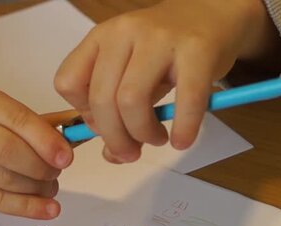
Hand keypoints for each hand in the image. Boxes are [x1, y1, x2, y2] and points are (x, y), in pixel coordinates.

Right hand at [0, 86, 73, 218]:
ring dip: (35, 189)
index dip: (45, 139)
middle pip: (6, 149)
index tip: (66, 158)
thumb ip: (41, 127)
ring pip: (2, 178)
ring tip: (50, 190)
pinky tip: (46, 209)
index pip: (16, 118)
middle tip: (56, 174)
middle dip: (39, 166)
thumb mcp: (8, 121)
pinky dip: (25, 207)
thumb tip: (79, 135)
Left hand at [54, 0, 280, 162]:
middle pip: (101, 98)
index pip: (68, 83)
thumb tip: (113, 155)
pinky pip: (185, 98)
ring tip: (156, 139)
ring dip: (142, 133)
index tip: (104, 126)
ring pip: (131, 100)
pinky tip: (181, 140)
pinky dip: (183, 128)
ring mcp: (160, 38)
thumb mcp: (131, 70)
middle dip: (114, 137)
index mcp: (101, 38)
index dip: (83, 114)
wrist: (212, 11)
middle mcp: (124, 33)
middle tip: (130, 153)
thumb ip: (117, 110)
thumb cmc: (165, 48)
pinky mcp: (197, 49)